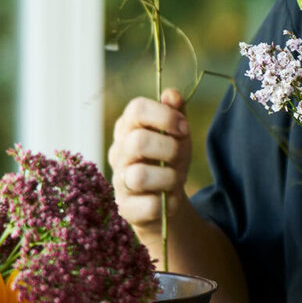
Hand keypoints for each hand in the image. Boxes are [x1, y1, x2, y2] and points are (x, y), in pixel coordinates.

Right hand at [108, 89, 191, 231]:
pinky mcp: (126, 208)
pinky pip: (149, 205)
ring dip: (170, 178)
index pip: (136, 109)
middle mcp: (118, 152)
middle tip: (180, 155)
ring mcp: (119, 181)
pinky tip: (168, 199)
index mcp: (128, 127)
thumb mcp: (177, 134)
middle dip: (169, 148)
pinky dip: (166, 202)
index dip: (165, 116)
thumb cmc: (169, 160)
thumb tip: (171, 95)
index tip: (183, 128)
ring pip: (140, 176)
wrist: (166, 200)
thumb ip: (175, 112)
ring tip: (175, 180)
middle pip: (138, 141)